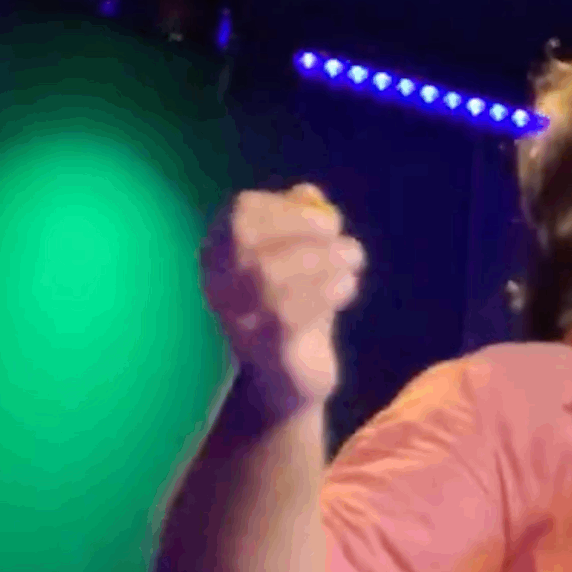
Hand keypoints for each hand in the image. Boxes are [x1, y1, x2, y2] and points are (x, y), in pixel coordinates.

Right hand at [200, 183, 363, 416]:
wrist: (288, 378)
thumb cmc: (296, 305)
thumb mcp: (300, 257)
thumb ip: (301, 220)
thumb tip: (309, 194)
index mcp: (219, 251)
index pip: (242, 213)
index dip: (289, 210)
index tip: (328, 222)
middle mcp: (217, 282)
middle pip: (251, 241)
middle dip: (308, 235)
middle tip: (348, 247)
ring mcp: (235, 317)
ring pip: (269, 276)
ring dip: (323, 263)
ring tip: (353, 266)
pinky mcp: (263, 348)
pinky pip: (287, 314)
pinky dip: (325, 293)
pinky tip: (346, 290)